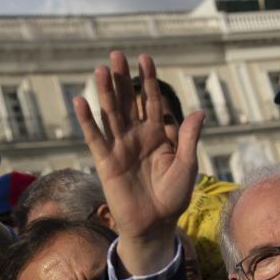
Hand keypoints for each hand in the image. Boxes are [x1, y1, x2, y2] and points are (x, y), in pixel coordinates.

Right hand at [74, 52, 204, 275]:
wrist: (155, 224)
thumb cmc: (173, 196)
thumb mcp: (186, 165)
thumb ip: (188, 138)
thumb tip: (199, 112)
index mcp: (157, 135)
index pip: (151, 101)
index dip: (147, 80)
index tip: (145, 58)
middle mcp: (136, 136)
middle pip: (127, 101)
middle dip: (122, 79)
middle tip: (116, 55)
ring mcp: (119, 147)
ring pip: (110, 114)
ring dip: (104, 93)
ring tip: (100, 70)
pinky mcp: (106, 162)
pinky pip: (95, 138)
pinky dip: (87, 120)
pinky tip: (80, 101)